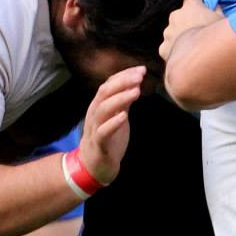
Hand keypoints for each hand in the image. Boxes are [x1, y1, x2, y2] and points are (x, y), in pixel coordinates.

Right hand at [76, 65, 143, 184]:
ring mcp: (95, 128)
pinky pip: (103, 132)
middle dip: (122, 82)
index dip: (124, 75)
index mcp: (99, 106)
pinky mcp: (99, 144)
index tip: (141, 69)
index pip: (108, 84)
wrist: (94, 166)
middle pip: (104, 93)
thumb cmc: (108, 138)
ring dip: (119, 99)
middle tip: (140, 76)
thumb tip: (135, 83)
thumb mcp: (116, 116)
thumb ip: (123, 101)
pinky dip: (113, 123)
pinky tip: (124, 116)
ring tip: (135, 91)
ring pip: (102, 110)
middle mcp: (95, 114)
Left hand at [160, 0, 224, 62]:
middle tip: (202, 34)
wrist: (204, 62)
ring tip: (195, 49)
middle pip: (182, 16)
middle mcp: (176, 16)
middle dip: (189, 22)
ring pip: (174, 32)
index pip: (193, 0)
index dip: (200, 7)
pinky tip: (187, 58)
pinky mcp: (163, 48)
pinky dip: (175, 50)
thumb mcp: (225, 20)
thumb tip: (215, 6)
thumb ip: (218, 9)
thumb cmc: (219, 39)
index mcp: (191, 6)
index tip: (206, 15)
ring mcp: (168, 32)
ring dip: (181, 36)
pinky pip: (169, 47)